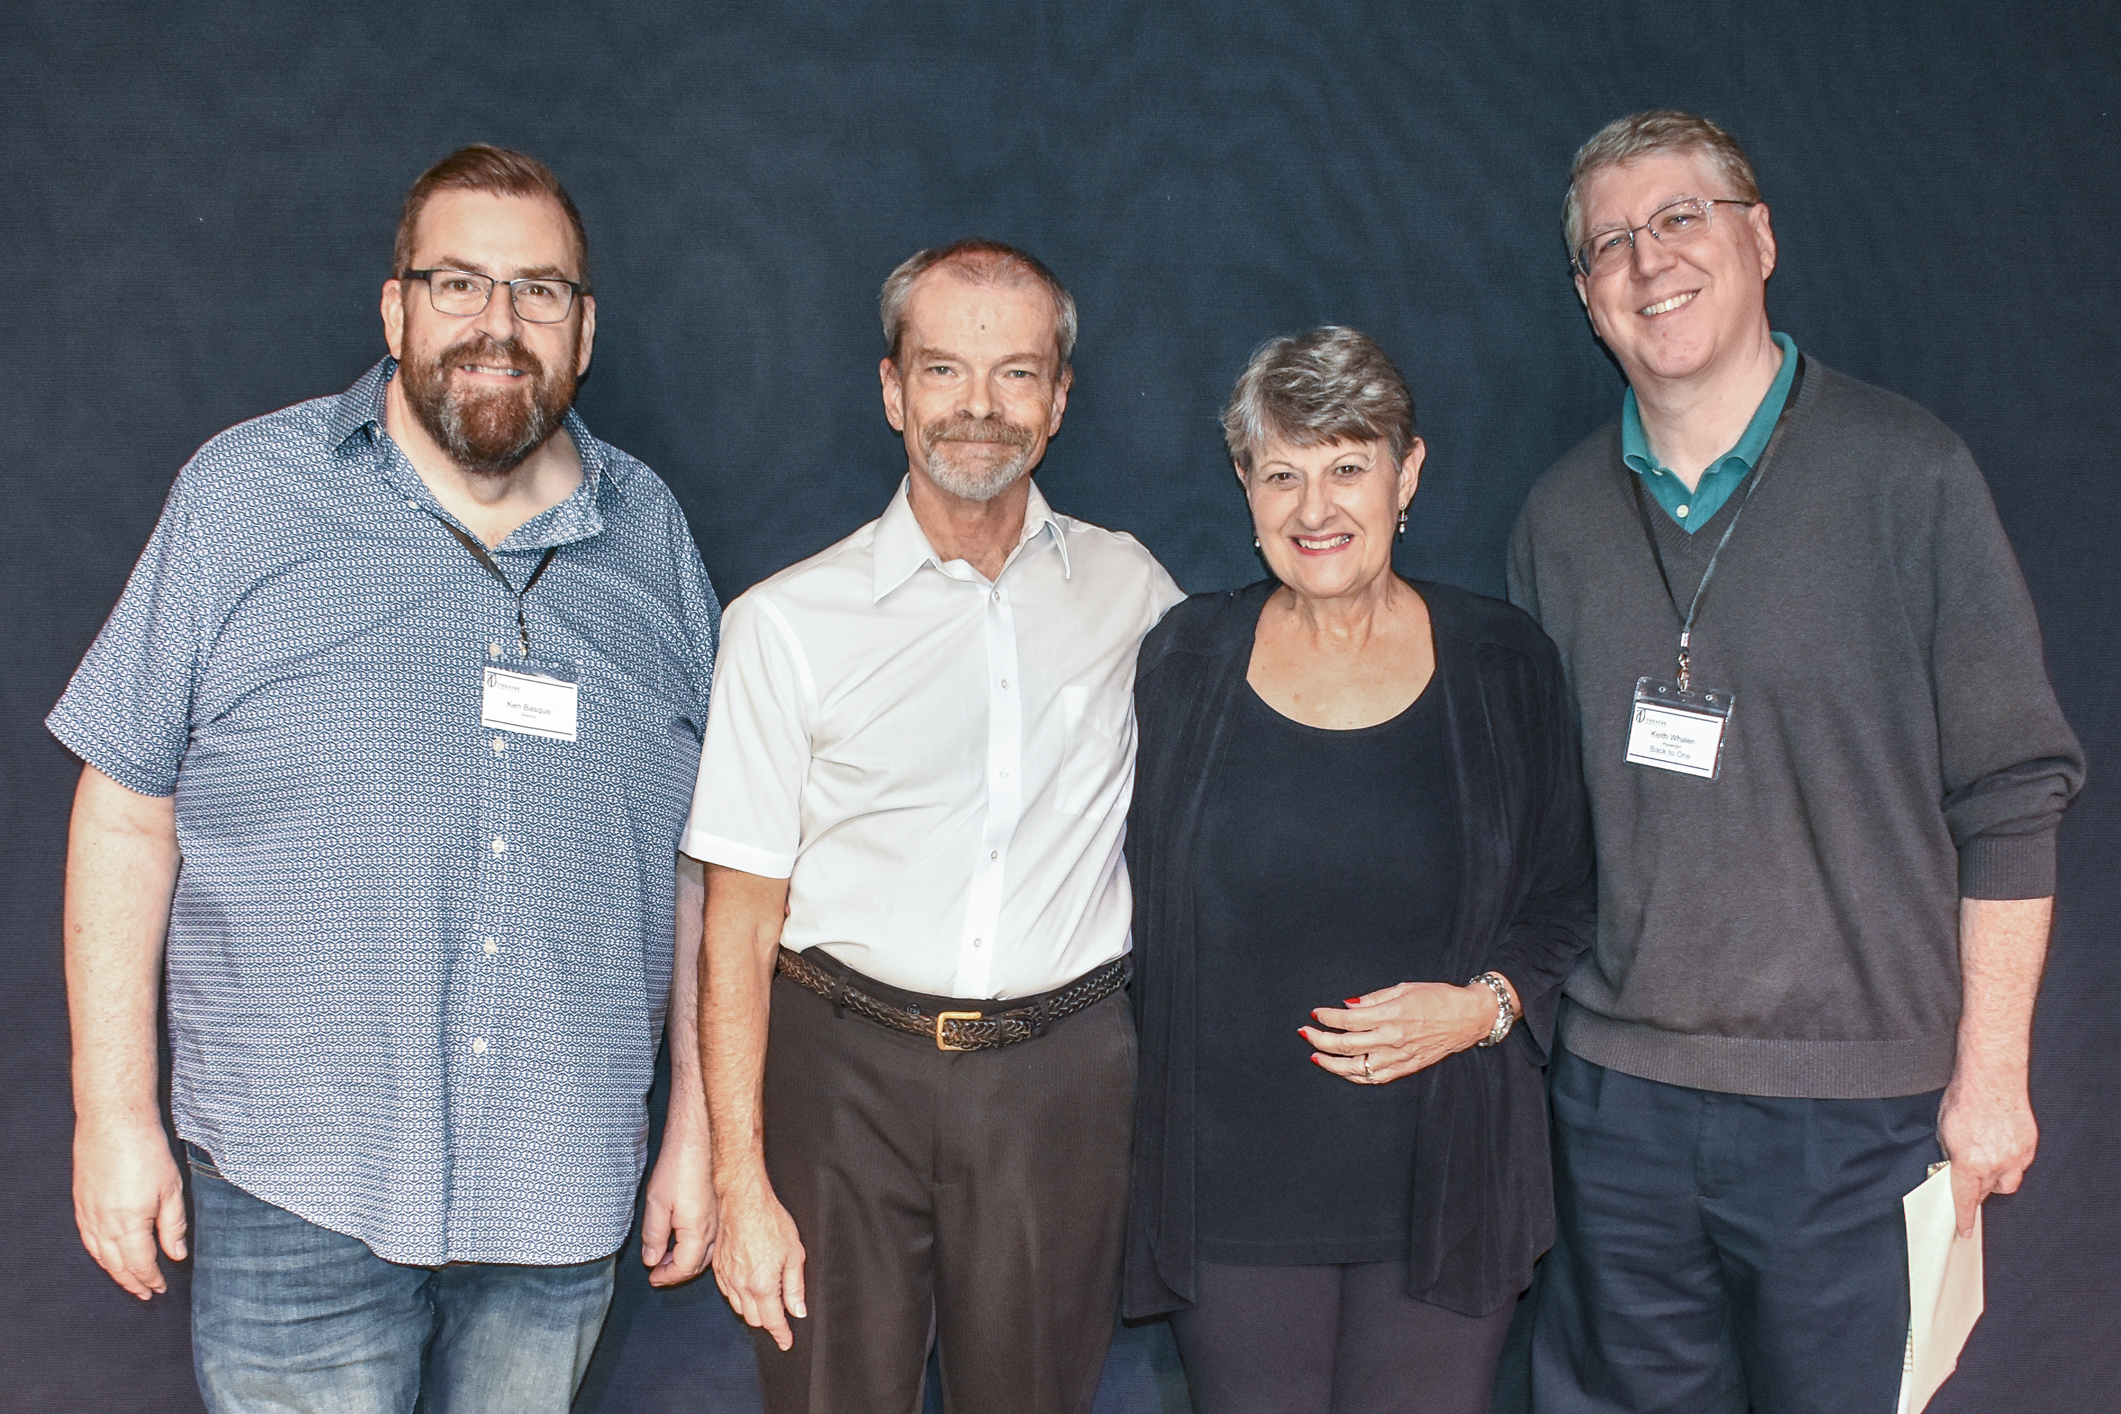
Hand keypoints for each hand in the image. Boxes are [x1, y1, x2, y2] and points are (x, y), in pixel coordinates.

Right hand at [74, 1117, 186, 1298]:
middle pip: (117, 1265)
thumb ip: (173, 1226)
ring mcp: (88, 1215)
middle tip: (146, 1294)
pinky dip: (98, 1254)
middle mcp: (103, 1225)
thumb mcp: (172, 1189)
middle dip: (133, 1282)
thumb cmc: (147, 1152)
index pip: (140, 1263)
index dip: (151, 1279)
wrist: (113, 1123)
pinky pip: (87, 1239)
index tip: (161, 1289)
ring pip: (99, 1255)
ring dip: (115, 1272)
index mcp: (129, 1223)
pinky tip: (106, 1257)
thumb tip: (175, 1256)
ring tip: (129, 1282)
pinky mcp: (80, 1203)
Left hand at [641, 1128, 716, 1287]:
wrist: (699, 1138)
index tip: (652, 1278)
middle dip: (677, 1272)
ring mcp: (719, 1219)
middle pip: (697, 1264)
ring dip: (687, 1259)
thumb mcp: (656, 1203)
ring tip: (668, 1256)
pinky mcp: (720, 1209)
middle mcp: (713, 1230)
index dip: (666, 1277)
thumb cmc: (679, 1166)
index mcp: (697, 1233)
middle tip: (658, 1271)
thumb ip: (654, 1236)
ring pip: (706, 1252)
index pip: (684, 1268)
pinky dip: (697, 1247)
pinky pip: (711, 1239)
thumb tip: (652, 1259)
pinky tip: (684, 1238)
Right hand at [710, 1169, 806, 1350]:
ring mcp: (726, 1277)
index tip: (786, 1342)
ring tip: (766, 1306)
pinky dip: (739, 1298)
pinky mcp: (717, 1267)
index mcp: (762, 1284)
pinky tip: (748, 1290)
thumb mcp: (794, 1253)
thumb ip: (795, 1286)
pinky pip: (728, 1293)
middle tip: (780, 1321)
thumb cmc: (769, 1220)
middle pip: (754, 1319)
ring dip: (753, 1312)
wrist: (741, 1199)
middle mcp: (741, 1285)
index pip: (772, 1321)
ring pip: (739, 1308)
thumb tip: (797, 1310)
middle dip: (768, 1323)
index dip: (781, 1335)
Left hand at [1300, 980, 1499, 1084]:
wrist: (1468, 1018)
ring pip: (1356, 1067)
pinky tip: (1342, 1070)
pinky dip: (1354, 1076)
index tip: (1315, 1014)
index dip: (1327, 1018)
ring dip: (1331, 1063)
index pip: (1348, 1020)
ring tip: (1316, 1055)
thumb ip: (1374, 998)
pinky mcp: (1406, 1068)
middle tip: (1305, 1033)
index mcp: (1391, 1015)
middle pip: (1346, 1044)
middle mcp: (1392, 1038)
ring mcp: (1399, 1057)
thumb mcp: (1404, 988)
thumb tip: (1347, 1006)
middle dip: (1320, 1039)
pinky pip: (1374, 1078)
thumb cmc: (1438, 997)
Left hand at [1937, 1067, 2037, 1237]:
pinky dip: (2009, 1161)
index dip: (1964, 1217)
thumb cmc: (1964, 1098)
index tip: (1964, 1231)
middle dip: (1977, 1189)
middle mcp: (1997, 1163)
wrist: (1992, 1076)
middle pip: (1987, 1192)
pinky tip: (2000, 1145)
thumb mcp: (1944, 1130)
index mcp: (1971, 1162)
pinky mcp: (2030, 1145)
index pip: (1966, 1199)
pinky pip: (2020, 1164)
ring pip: (2007, 1182)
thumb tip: (1953, 1168)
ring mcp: (2017, 1155)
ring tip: (1985, 1158)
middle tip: (1969, 1176)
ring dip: (1995, 1177)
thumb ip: (1950, 1154)